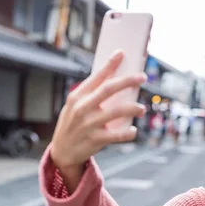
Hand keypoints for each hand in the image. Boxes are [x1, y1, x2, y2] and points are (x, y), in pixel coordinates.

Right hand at [50, 50, 146, 174]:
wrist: (62, 152)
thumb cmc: (73, 125)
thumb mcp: (74, 107)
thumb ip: (90, 95)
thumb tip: (115, 82)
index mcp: (77, 96)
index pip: (96, 77)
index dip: (110, 64)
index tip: (121, 53)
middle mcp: (82, 108)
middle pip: (109, 89)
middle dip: (128, 81)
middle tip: (142, 77)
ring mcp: (89, 124)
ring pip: (117, 111)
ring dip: (133, 108)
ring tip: (142, 108)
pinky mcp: (95, 139)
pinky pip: (117, 135)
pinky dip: (128, 133)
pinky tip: (133, 131)